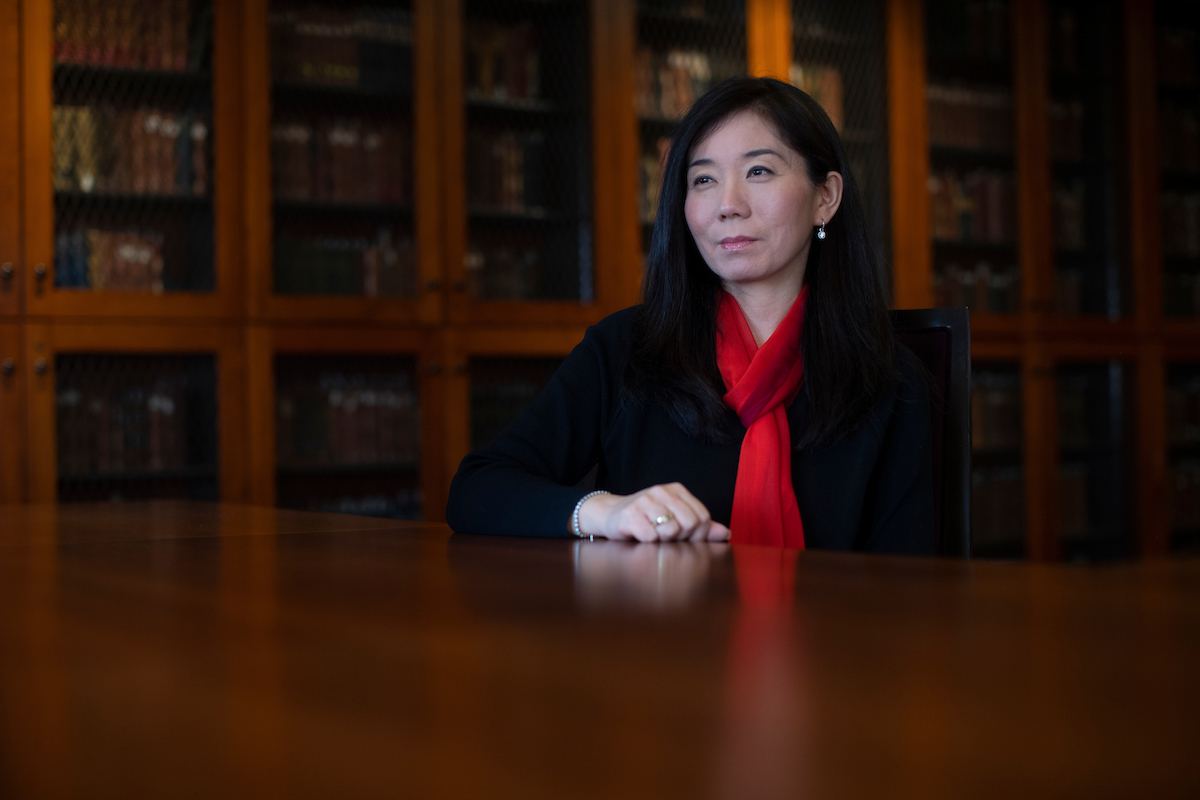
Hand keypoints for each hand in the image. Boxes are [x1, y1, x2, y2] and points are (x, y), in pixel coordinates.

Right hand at [575, 483, 730, 541]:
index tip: (684, 537)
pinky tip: (640, 536)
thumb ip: (701, 527)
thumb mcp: (675, 519)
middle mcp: (661, 491)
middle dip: (681, 538)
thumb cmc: (646, 520)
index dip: (698, 535)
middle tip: (667, 538)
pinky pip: (651, 538)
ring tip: (653, 536)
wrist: (610, 515)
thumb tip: (725, 534)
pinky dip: (648, 543)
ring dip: (663, 541)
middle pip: (690, 524)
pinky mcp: (630, 514)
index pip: (703, 517)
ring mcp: (645, 501)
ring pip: (671, 531)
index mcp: (677, 490)